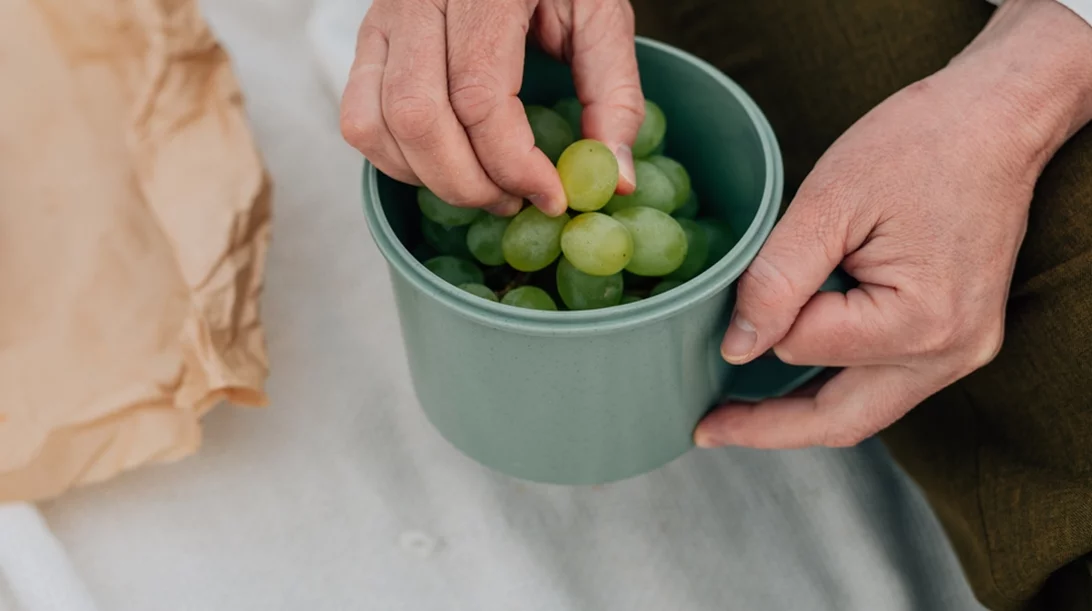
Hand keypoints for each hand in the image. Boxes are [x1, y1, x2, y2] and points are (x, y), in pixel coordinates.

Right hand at [340, 0, 642, 216]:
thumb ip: (614, 97)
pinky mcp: (367, 40)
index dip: (513, 163)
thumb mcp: (601, 17)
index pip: (479, 96)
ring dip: (431, 179)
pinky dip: (397, 161)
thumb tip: (615, 180)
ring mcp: (383, 18)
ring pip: (378, 125)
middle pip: (419, 118)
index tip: (552, 196)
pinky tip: (445, 165)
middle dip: (470, 183)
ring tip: (485, 187)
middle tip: (515, 201)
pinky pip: (359, 119)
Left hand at [694, 0, 1091, 449]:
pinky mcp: (956, 338)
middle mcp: (949, 353)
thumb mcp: (829, 202)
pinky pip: (885, 384)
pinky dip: (834, 386)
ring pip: (864, 412)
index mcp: (919, 321)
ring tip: (737, 416)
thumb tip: (737, 347)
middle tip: (704, 430)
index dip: (764, 316)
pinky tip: (792, 384)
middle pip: (841, 420)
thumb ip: (777, 280)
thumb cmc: (918, 145)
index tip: (738, 289)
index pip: (805, 346)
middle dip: (767, 429)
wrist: (994, 120)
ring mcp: (960, 351)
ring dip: (799, 416)